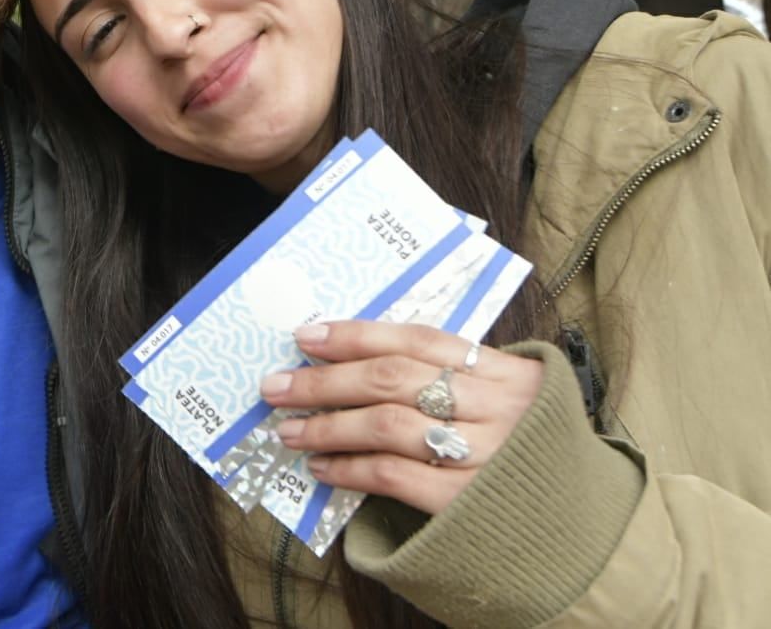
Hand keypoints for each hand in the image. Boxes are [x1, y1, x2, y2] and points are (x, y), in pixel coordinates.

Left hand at [258, 320, 543, 515]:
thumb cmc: (530, 452)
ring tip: (290, 428)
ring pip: (387, 425)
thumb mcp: (506, 400)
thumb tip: (359, 360)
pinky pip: (393, 476)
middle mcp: (497, 408)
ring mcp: (486, 456)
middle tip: (277, 385)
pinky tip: (322, 466)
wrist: (585, 528)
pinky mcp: (468, 504)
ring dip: (328, 425)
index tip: (307, 335)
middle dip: (325, 381)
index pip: (418, 339)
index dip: (357, 334)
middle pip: (392, 379)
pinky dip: (349, 468)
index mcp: (505, 372)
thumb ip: (452, 378)